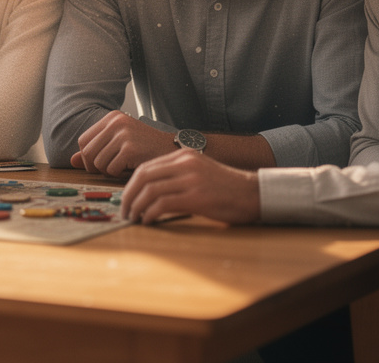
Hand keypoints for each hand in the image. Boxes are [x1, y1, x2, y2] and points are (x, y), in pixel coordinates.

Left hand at [70, 111, 174, 177]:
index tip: (99, 163)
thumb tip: (72, 161)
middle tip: (111, 169)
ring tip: (122, 167)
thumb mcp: (119, 143)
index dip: (87, 157)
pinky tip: (129, 168)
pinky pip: (110, 169)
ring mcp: (123, 134)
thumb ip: (95, 149)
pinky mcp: (130, 148)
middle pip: (87, 153)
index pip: (83, 141)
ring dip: (108, 171)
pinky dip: (118, 174)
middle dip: (95, 167)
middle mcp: (116, 122)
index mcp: (111, 118)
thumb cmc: (145, 147)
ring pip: (97, 163)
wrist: (172, 149)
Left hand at [120, 149, 259, 224]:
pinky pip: (162, 204)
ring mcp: (191, 180)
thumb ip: (177, 174)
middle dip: (129, 196)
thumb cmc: (226, 188)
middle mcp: (185, 164)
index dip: (131, 185)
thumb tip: (150, 190)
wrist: (253, 193)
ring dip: (137, 207)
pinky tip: (149, 221)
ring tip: (134, 218)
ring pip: (150, 191)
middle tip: (125, 210)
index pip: (146, 167)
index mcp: (184, 156)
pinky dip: (150, 214)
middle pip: (143, 177)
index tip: (126, 199)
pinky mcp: (196, 197)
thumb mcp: (199, 172)